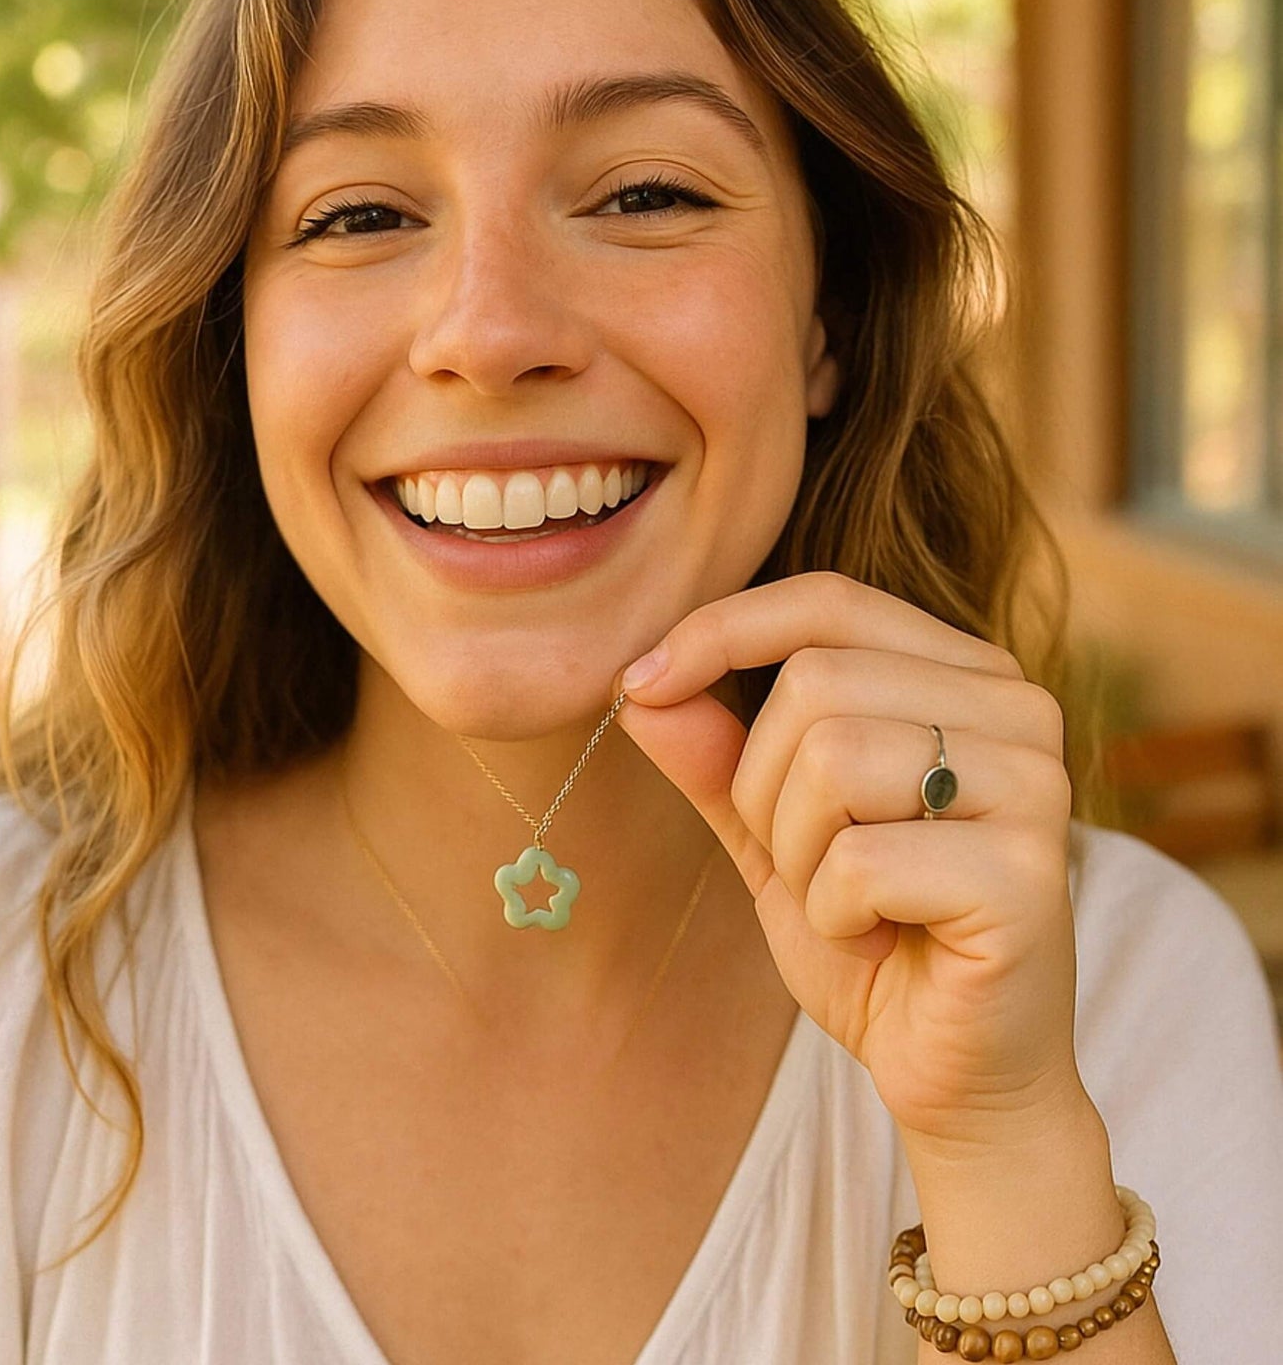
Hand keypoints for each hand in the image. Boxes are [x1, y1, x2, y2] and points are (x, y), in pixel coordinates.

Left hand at [611, 571, 1086, 1150]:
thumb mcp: (771, 833)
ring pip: (832, 759)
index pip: (828, 601)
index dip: (720, 630)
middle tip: (801, 861)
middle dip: (760, 787)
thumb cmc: (872, 938)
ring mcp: (1034, 785)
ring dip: (798, 854)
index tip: (639, 686)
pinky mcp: (1031, 872)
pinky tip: (879, 939)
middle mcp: (1017, 708)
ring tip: (844, 902)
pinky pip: (861, 858)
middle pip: (816, 680)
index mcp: (962, 676)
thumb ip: (716, 757)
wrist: (956, 1073)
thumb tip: (641, 686)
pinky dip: (833, 914)